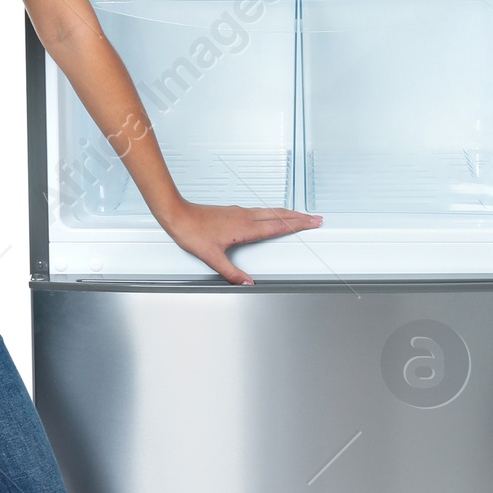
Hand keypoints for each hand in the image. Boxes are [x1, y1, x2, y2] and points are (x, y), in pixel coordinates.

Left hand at [158, 199, 321, 285]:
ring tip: (299, 215)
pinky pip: (260, 210)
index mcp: (245, 227)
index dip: (297, 225)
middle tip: (315, 217)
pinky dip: (273, 212)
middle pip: (279, 215)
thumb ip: (231, 272)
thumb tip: (246, 282)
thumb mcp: (211, 257)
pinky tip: (271, 215)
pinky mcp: (233, 211)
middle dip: (299, 217)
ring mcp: (239, 212)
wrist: (177, 214)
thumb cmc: (192, 232)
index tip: (312, 222)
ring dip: (288, 213)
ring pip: (270, 211)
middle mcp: (245, 217)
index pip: (278, 225)